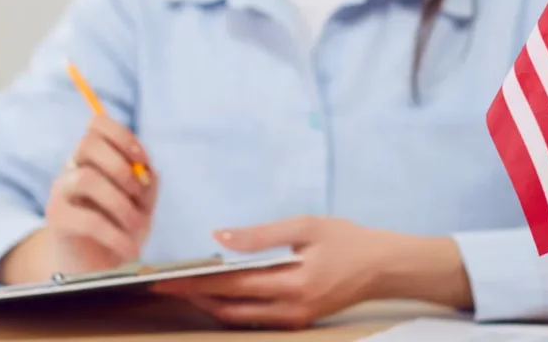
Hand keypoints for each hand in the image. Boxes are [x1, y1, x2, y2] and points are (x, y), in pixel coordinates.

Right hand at [0, 115, 156, 283]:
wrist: (95, 268)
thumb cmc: (121, 228)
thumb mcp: (141, 203)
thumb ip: (147, 184)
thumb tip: (146, 173)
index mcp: (93, 156)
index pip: (98, 124)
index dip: (123, 136)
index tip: (143, 161)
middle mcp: (73, 168)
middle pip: (88, 144)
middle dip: (121, 168)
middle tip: (139, 194)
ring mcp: (60, 192)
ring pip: (86, 178)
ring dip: (120, 203)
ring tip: (136, 226)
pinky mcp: (57, 220)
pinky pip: (86, 220)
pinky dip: (115, 235)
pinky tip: (128, 249)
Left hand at [150, 216, 386, 329]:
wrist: (385, 267)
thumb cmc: (347, 240)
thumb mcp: (305, 226)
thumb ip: (260, 235)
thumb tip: (219, 238)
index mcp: (291, 284)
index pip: (229, 286)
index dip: (193, 283)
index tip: (163, 279)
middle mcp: (290, 310)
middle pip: (228, 309)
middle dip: (194, 297)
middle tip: (165, 285)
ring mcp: (294, 321)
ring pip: (239, 320)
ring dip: (211, 305)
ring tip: (186, 288)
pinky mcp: (299, 322)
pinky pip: (256, 321)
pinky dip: (233, 309)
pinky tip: (220, 294)